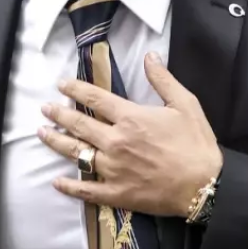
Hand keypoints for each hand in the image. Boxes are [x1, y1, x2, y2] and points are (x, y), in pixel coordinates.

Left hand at [39, 52, 223, 217]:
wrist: (205, 186)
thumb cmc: (196, 144)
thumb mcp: (185, 104)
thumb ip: (163, 80)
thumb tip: (149, 56)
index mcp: (131, 118)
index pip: (95, 99)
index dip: (76, 89)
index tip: (61, 84)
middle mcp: (116, 141)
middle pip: (79, 125)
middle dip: (59, 114)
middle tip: (44, 108)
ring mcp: (113, 169)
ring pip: (77, 153)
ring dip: (56, 142)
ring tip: (42, 134)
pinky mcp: (117, 193)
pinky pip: (87, 190)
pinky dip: (70, 186)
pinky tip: (56, 182)